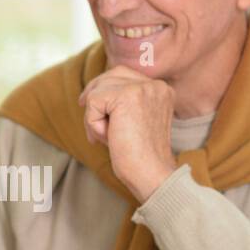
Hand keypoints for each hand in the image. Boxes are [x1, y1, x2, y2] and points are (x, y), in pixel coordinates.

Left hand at [78, 66, 177, 201]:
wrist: (150, 174)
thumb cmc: (140, 157)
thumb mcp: (135, 122)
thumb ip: (122, 104)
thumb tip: (89, 95)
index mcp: (162, 90)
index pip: (124, 76)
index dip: (104, 91)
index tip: (90, 107)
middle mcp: (155, 85)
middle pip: (110, 76)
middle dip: (94, 98)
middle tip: (87, 121)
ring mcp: (142, 87)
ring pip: (99, 90)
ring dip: (94, 116)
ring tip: (106, 138)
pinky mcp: (126, 95)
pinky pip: (93, 102)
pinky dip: (92, 122)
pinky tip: (108, 139)